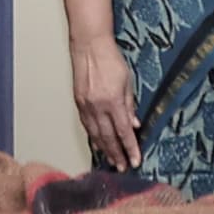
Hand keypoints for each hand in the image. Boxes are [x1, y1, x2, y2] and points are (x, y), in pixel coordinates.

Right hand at [69, 35, 143, 171]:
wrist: (89, 47)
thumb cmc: (111, 60)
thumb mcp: (128, 81)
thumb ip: (130, 105)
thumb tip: (133, 125)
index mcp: (113, 101)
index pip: (123, 131)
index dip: (130, 148)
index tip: (135, 160)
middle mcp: (98, 107)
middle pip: (108, 137)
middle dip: (117, 154)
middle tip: (123, 167)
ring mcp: (86, 106)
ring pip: (95, 134)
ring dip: (105, 150)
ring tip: (112, 161)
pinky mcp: (78, 103)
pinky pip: (87, 126)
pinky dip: (93, 138)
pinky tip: (98, 145)